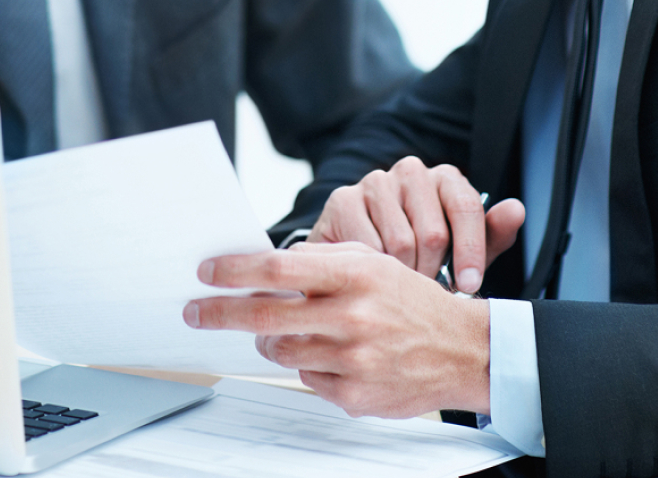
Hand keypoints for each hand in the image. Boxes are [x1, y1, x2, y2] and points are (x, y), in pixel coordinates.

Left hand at [183, 242, 490, 418]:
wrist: (461, 350)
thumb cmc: (408, 300)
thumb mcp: (370, 262)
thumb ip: (319, 264)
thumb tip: (262, 270)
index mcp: (355, 272)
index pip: (279, 266)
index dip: (235, 270)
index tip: (207, 271)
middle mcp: (352, 314)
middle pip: (266, 314)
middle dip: (221, 312)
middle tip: (196, 311)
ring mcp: (353, 359)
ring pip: (281, 350)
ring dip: (267, 340)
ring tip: (274, 331)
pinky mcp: (354, 396)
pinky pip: (306, 379)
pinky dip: (305, 365)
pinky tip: (325, 353)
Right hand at [307, 157, 524, 294]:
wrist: (366, 256)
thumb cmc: (424, 254)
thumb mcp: (463, 252)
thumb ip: (492, 234)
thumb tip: (516, 209)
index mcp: (445, 178)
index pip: (466, 206)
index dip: (470, 251)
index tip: (468, 285)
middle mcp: (411, 171)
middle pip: (434, 232)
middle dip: (434, 272)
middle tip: (426, 289)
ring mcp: (375, 182)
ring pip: (402, 243)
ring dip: (405, 274)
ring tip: (402, 281)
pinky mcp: (343, 198)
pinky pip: (368, 246)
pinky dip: (375, 269)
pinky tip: (375, 272)